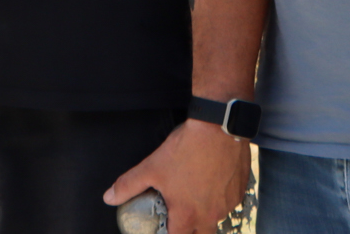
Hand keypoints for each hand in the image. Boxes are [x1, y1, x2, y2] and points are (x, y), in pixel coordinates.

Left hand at [104, 119, 248, 233]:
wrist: (219, 127)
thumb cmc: (186, 148)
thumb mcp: (152, 167)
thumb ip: (128, 185)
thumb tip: (109, 197)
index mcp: (187, 214)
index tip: (167, 228)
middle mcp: (210, 214)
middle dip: (191, 231)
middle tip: (183, 219)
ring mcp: (227, 203)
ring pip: (217, 218)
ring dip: (207, 214)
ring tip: (198, 196)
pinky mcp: (240, 190)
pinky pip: (230, 203)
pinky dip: (221, 198)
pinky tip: (214, 183)